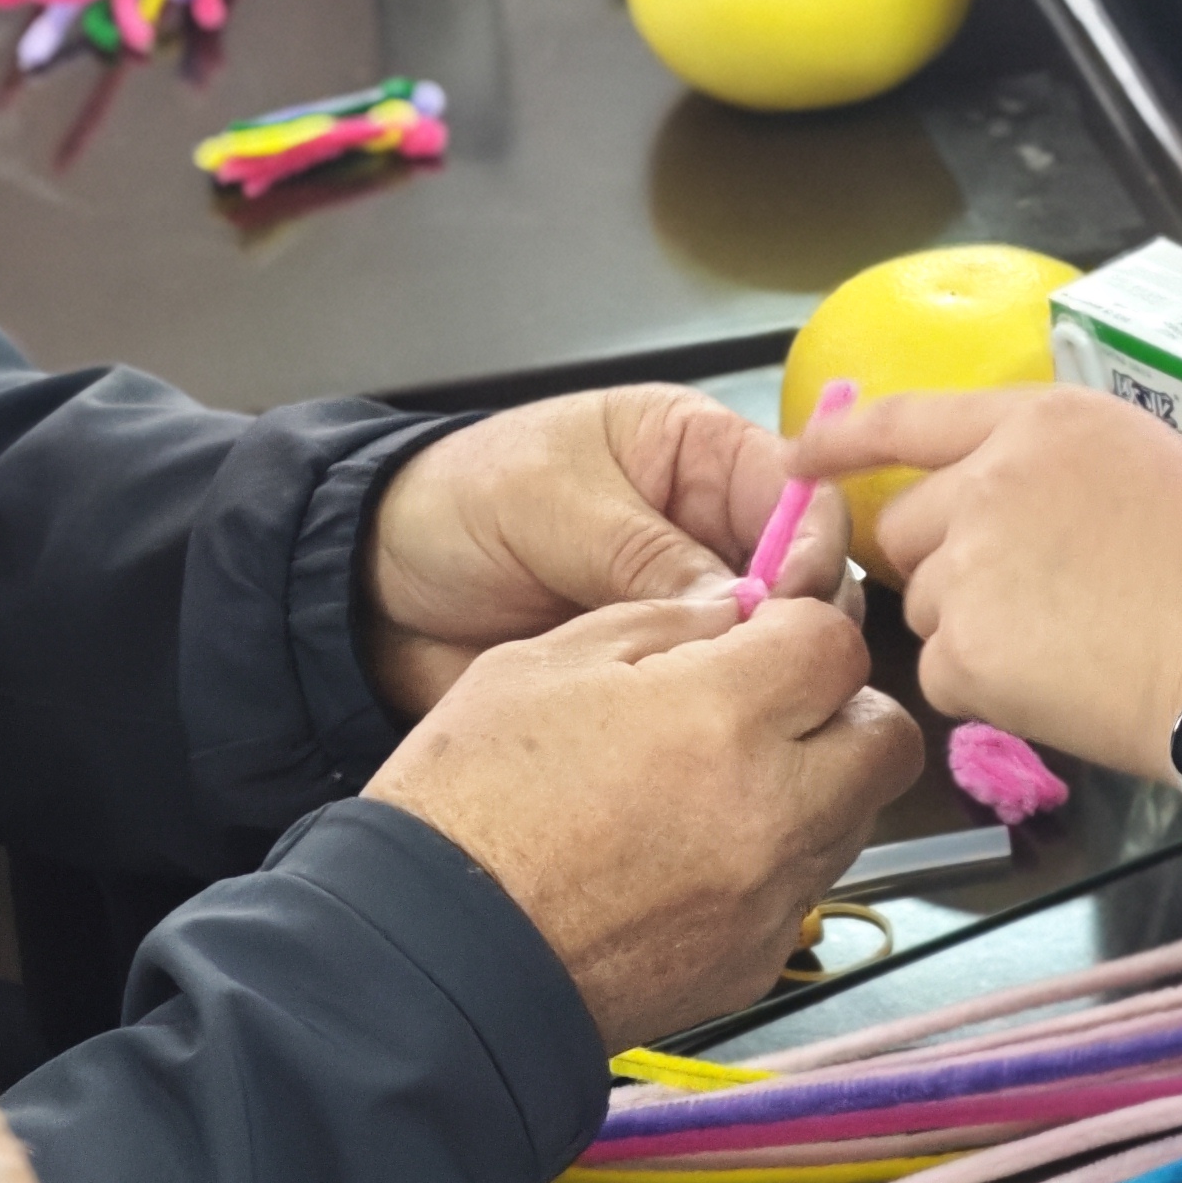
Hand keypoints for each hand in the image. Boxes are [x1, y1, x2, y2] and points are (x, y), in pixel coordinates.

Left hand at [366, 385, 854, 714]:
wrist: (374, 589)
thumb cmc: (457, 503)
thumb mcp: (551, 505)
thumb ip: (643, 552)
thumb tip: (738, 611)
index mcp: (696, 451)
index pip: (796, 489)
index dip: (807, 543)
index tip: (791, 600)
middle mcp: (708, 525)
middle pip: (799, 572)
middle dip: (793, 617)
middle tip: (764, 664)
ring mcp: (686, 601)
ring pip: (763, 641)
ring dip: (753, 671)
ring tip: (729, 704)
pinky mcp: (658, 668)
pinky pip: (709, 690)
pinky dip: (709, 710)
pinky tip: (698, 730)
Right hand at [367, 596, 921, 1046]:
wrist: (430, 965)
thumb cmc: (470, 801)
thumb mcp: (547, 662)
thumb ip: (663, 625)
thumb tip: (738, 614)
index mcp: (721, 717)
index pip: (837, 641)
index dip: (796, 627)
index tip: (755, 636)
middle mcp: (771, 812)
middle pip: (886, 736)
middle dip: (841, 706)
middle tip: (770, 703)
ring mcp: (769, 899)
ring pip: (856, 817)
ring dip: (817, 783)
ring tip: (721, 779)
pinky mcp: (753, 964)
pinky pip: (803, 890)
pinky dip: (774, 861)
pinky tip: (692, 852)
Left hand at [804, 386, 1181, 778]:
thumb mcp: (1156, 469)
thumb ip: (1064, 474)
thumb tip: (1028, 511)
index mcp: (1046, 422)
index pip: (909, 416)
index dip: (845, 438)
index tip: (805, 453)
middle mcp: (991, 479)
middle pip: (907, 529)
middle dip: (945, 567)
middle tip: (1029, 606)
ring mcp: (969, 564)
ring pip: (926, 606)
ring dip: (972, 631)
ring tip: (1069, 649)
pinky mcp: (964, 649)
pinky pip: (945, 675)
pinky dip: (988, 691)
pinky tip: (1061, 690)